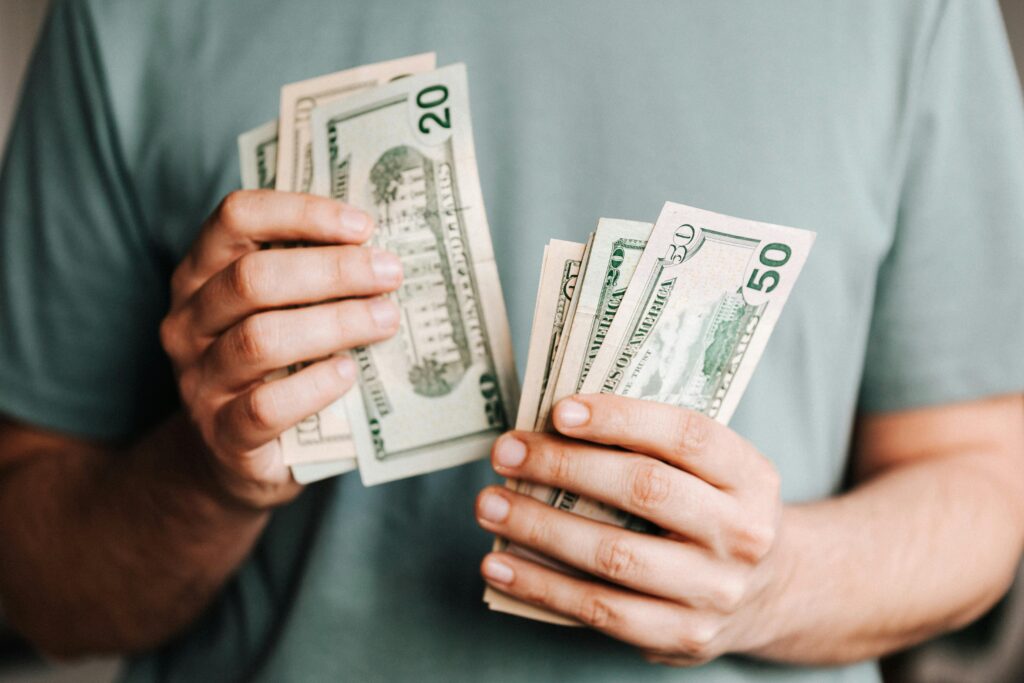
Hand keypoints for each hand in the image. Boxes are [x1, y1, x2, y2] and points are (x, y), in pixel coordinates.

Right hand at [160, 191, 401, 508]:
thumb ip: (312, 278)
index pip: (236, 218)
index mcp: (201, 274)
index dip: (301, 213)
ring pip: (260, 339)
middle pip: (252, 278)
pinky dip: (314, 386)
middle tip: (390, 275)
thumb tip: (384, 250)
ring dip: (333, 324)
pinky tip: (348, 374)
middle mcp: (188, 321)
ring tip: (385, 320)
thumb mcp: (280, 312)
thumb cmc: (273, 368)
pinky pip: (265, 406)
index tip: (363, 226)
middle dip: (332, 270)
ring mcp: (199, 380)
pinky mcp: (222, 435)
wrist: (232, 457)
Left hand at [476, 394, 784, 665]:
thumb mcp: (713, 471)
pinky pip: (600, 611)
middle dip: (564, 467)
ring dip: (539, 528)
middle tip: (506, 452)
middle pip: (645, 490)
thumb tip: (553, 425)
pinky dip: (541, 586)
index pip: (686, 436)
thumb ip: (654, 446)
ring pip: (614, 555)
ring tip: (489, 505)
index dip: (620, 418)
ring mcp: (714, 591)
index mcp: (751, 476)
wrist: (770, 593)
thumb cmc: (713, 510)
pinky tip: (500, 565)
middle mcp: (742, 533)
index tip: (559, 411)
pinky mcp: (683, 636)